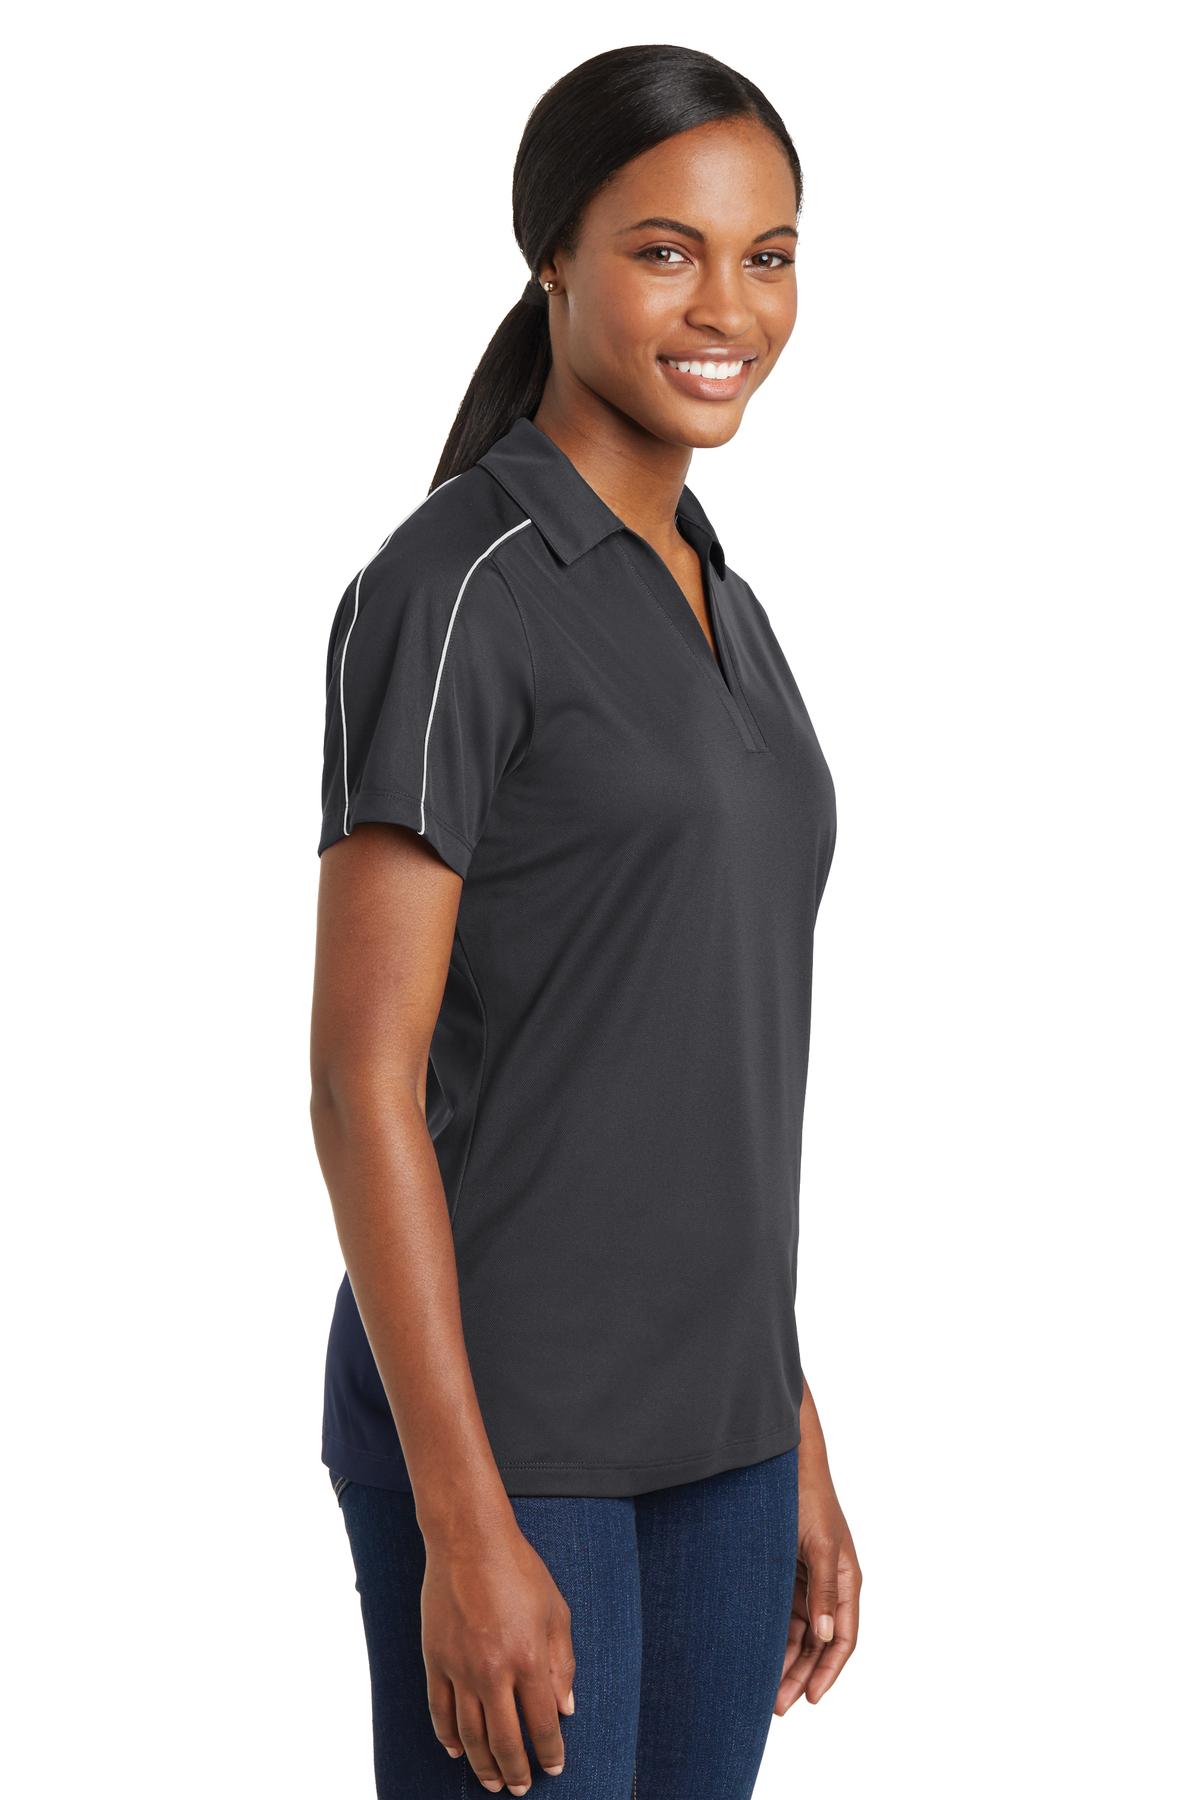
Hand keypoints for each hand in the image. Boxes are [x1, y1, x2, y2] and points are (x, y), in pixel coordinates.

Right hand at [422, 1521, 575, 1792]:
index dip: (550, 1752)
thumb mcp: (556, 1611)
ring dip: (483, 1764)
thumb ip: (563, 1664)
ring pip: (470, 1734)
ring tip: (492, 1781)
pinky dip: (447, 1737)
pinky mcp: (435, 1659)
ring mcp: (460, 1668)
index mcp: (530, 1659)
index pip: (542, 1724)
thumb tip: (566, 1709)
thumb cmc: (519, 1570)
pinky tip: (457, 1752)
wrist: (469, 1540)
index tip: (554, 1767)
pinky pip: (440, 1711)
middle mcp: (494, 1671)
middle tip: (521, 1788)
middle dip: (516, 1770)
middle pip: (505, 1739)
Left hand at [775, 1465, 861, 1710]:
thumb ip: (823, 1590)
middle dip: (801, 1675)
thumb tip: (826, 1634)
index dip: (829, 1671)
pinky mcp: (785, 1574)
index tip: (810, 1698)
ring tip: (765, 1691)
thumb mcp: (818, 1544)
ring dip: (786, 1661)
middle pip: (819, 1643)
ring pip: (799, 1634)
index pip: (843, 1638)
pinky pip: (783, 1615)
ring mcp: (807, 1581)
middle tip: (778, 1706)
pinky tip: (758, 1655)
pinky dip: (774, 1637)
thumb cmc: (807, 1497)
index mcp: (846, 1581)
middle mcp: (829, 1586)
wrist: (784, 1463)